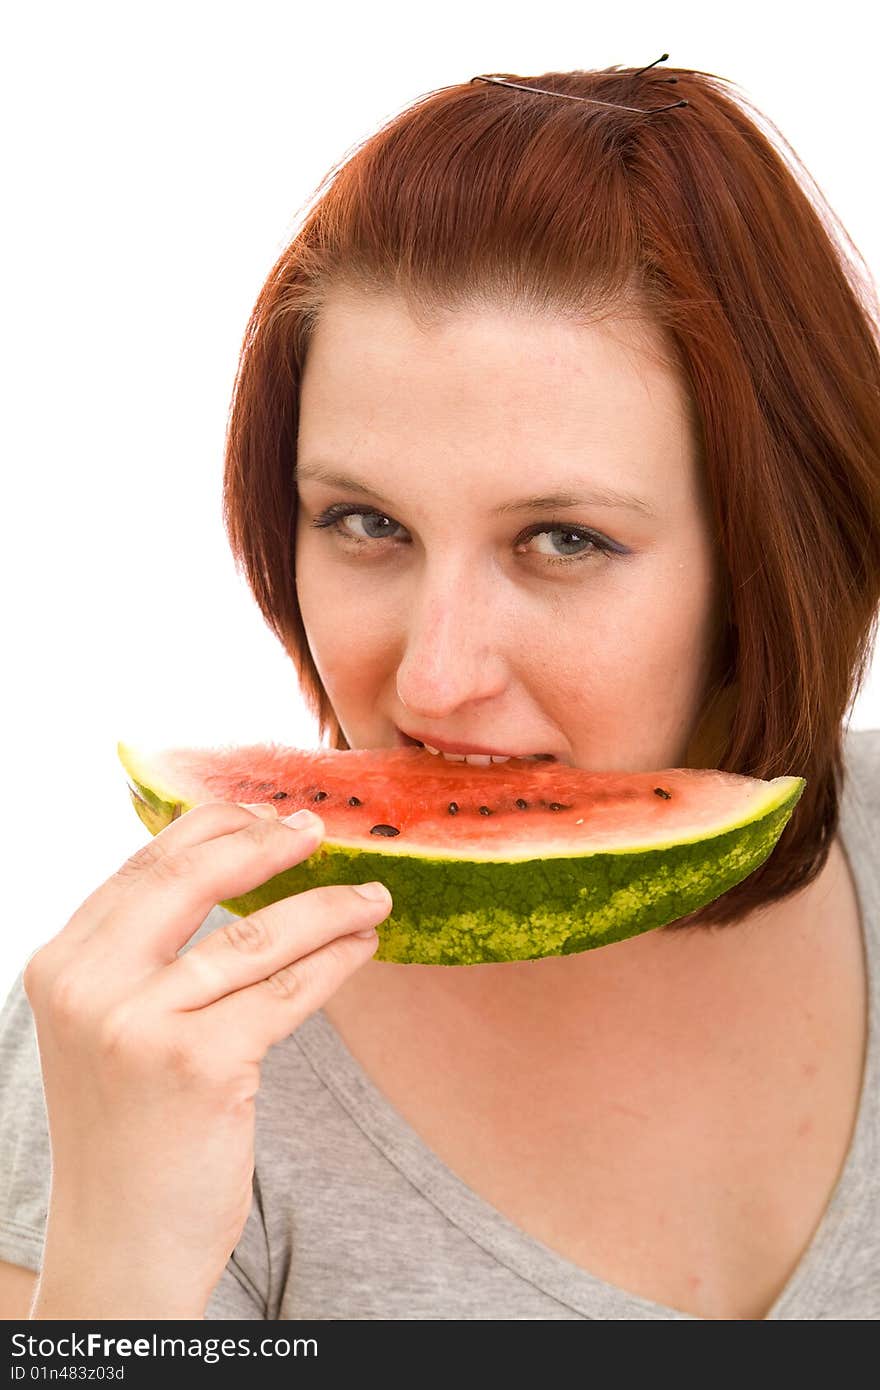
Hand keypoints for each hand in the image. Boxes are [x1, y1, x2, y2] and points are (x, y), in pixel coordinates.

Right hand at [23, 800, 389, 1317]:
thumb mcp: (110, 1026)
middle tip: (320, 831)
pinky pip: (287, 991)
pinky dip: (335, 961)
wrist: (122, 1242)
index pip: (145, 867)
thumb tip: (232, 865)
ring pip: (254, 936)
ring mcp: (140, 1025)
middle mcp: (89, 986)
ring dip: (327, 907)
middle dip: (267, 845)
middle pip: (193, 879)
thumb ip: (145, 953)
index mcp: (63, 964)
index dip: (214, 828)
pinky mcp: (199, 1066)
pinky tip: (362, 947)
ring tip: (373, 896)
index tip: (267, 814)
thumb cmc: (130, 1129)